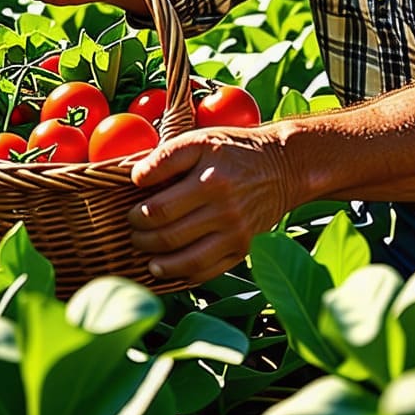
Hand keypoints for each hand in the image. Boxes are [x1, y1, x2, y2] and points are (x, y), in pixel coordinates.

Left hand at [128, 127, 293, 283]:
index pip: (159, 208)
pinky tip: (168, 268)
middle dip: (142, 238)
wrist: (284, 166)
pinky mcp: (244, 249)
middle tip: (134, 232)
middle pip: (168, 236)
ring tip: (146, 254)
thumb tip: (135, 176)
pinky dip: (183, 275)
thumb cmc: (237, 149)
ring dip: (158, 262)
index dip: (136, 214)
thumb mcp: (202, 139)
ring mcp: (235, 233)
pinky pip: (207, 272)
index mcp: (210, 181)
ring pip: (186, 261)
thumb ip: (166, 156)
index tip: (130, 211)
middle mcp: (224, 210)